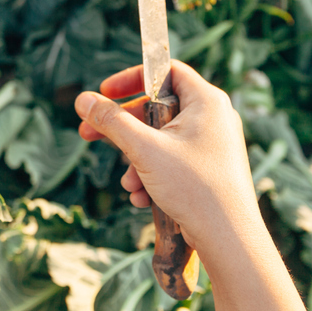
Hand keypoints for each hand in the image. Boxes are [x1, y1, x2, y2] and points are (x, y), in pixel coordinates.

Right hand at [76, 62, 311, 310]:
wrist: (229, 238)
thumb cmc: (194, 187)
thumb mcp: (144, 149)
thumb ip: (111, 122)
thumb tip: (82, 99)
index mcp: (206, 101)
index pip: (166, 71)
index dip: (132, 78)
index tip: (105, 93)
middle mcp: (214, 118)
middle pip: (158, 109)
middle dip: (124, 129)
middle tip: (90, 135)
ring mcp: (213, 146)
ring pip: (162, 140)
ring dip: (136, 160)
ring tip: (129, 184)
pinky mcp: (209, 171)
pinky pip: (173, 162)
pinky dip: (153, 175)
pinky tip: (142, 198)